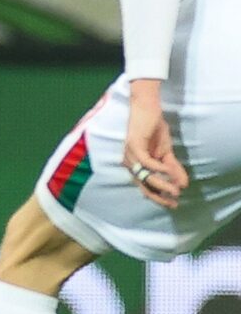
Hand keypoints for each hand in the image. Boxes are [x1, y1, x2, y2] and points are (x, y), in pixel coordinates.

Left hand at [123, 80, 187, 208]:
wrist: (148, 109)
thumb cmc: (154, 130)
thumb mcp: (166, 152)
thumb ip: (172, 168)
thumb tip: (183, 185)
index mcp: (136, 165)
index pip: (145, 186)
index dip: (159, 197)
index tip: (173, 204)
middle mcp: (129, 163)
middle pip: (142, 185)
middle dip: (159, 195)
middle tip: (174, 202)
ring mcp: (129, 155)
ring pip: (145, 176)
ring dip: (162, 184)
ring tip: (175, 190)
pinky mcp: (133, 145)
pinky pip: (146, 162)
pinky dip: (158, 169)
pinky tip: (169, 172)